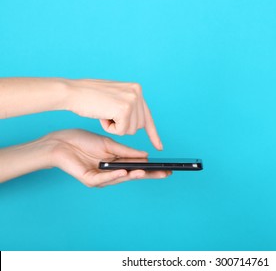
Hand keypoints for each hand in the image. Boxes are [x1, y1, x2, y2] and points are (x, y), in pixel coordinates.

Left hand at [47, 129, 170, 186]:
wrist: (61, 141)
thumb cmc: (83, 141)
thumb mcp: (109, 144)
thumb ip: (126, 151)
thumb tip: (145, 155)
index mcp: (116, 162)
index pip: (137, 167)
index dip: (151, 168)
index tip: (166, 168)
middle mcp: (111, 172)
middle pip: (133, 175)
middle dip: (148, 175)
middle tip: (164, 174)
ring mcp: (101, 178)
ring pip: (120, 178)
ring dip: (133, 175)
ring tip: (145, 172)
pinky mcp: (90, 180)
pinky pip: (104, 178)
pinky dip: (114, 175)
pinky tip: (124, 172)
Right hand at [64, 79, 162, 149]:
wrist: (72, 91)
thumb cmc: (87, 96)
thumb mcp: (114, 96)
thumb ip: (127, 104)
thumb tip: (137, 119)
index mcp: (136, 88)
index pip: (148, 115)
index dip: (153, 133)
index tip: (159, 147)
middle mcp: (137, 92)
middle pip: (139, 126)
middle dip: (123, 127)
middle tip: (107, 114)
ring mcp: (132, 100)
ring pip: (131, 130)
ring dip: (115, 127)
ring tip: (103, 112)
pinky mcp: (125, 109)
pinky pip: (122, 131)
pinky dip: (110, 128)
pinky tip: (102, 116)